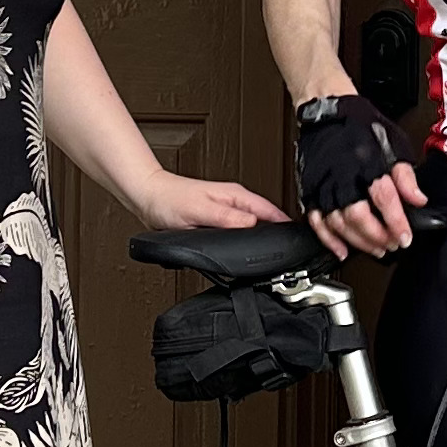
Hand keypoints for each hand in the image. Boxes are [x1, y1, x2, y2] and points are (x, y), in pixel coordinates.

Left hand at [138, 171, 289, 234]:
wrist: (149, 197)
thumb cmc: (169, 201)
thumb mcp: (200, 211)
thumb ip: (226, 218)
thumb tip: (252, 224)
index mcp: (235, 196)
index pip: (270, 210)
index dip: (285, 224)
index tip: (297, 238)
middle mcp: (234, 201)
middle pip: (267, 217)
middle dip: (279, 231)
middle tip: (288, 249)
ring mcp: (227, 210)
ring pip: (255, 223)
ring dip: (264, 234)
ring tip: (273, 249)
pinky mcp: (218, 219)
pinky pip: (241, 228)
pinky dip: (248, 236)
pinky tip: (247, 245)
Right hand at [294, 92, 422, 256]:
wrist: (327, 109)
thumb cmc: (359, 125)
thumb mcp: (393, 143)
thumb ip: (405, 175)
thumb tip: (418, 199)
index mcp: (366, 162)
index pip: (384, 199)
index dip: (396, 222)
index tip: (405, 237)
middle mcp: (343, 175)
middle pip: (359, 216)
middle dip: (378, 237)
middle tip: (392, 245)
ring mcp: (324, 184)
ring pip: (338, 223)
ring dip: (358, 242)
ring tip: (376, 248)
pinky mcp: (310, 190)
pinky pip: (315, 221)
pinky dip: (328, 240)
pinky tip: (342, 250)